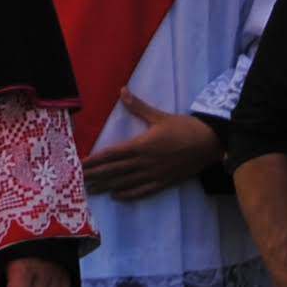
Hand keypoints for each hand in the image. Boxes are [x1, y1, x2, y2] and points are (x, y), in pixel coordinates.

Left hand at [80, 105, 222, 200]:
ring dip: (107, 187)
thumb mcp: (159, 116)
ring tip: (91, 191)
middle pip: (114, 171)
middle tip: (78, 181)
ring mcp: (154, 175)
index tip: (81, 164)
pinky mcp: (163, 183)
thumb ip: (138, 106)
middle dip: (96, 176)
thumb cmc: (184, 127)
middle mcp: (145, 162)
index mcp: (142, 145)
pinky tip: (116, 196)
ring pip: (125, 183)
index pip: (112, 154)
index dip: (95, 160)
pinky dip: (128, 195)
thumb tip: (122, 90)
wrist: (208, 143)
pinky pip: (142, 191)